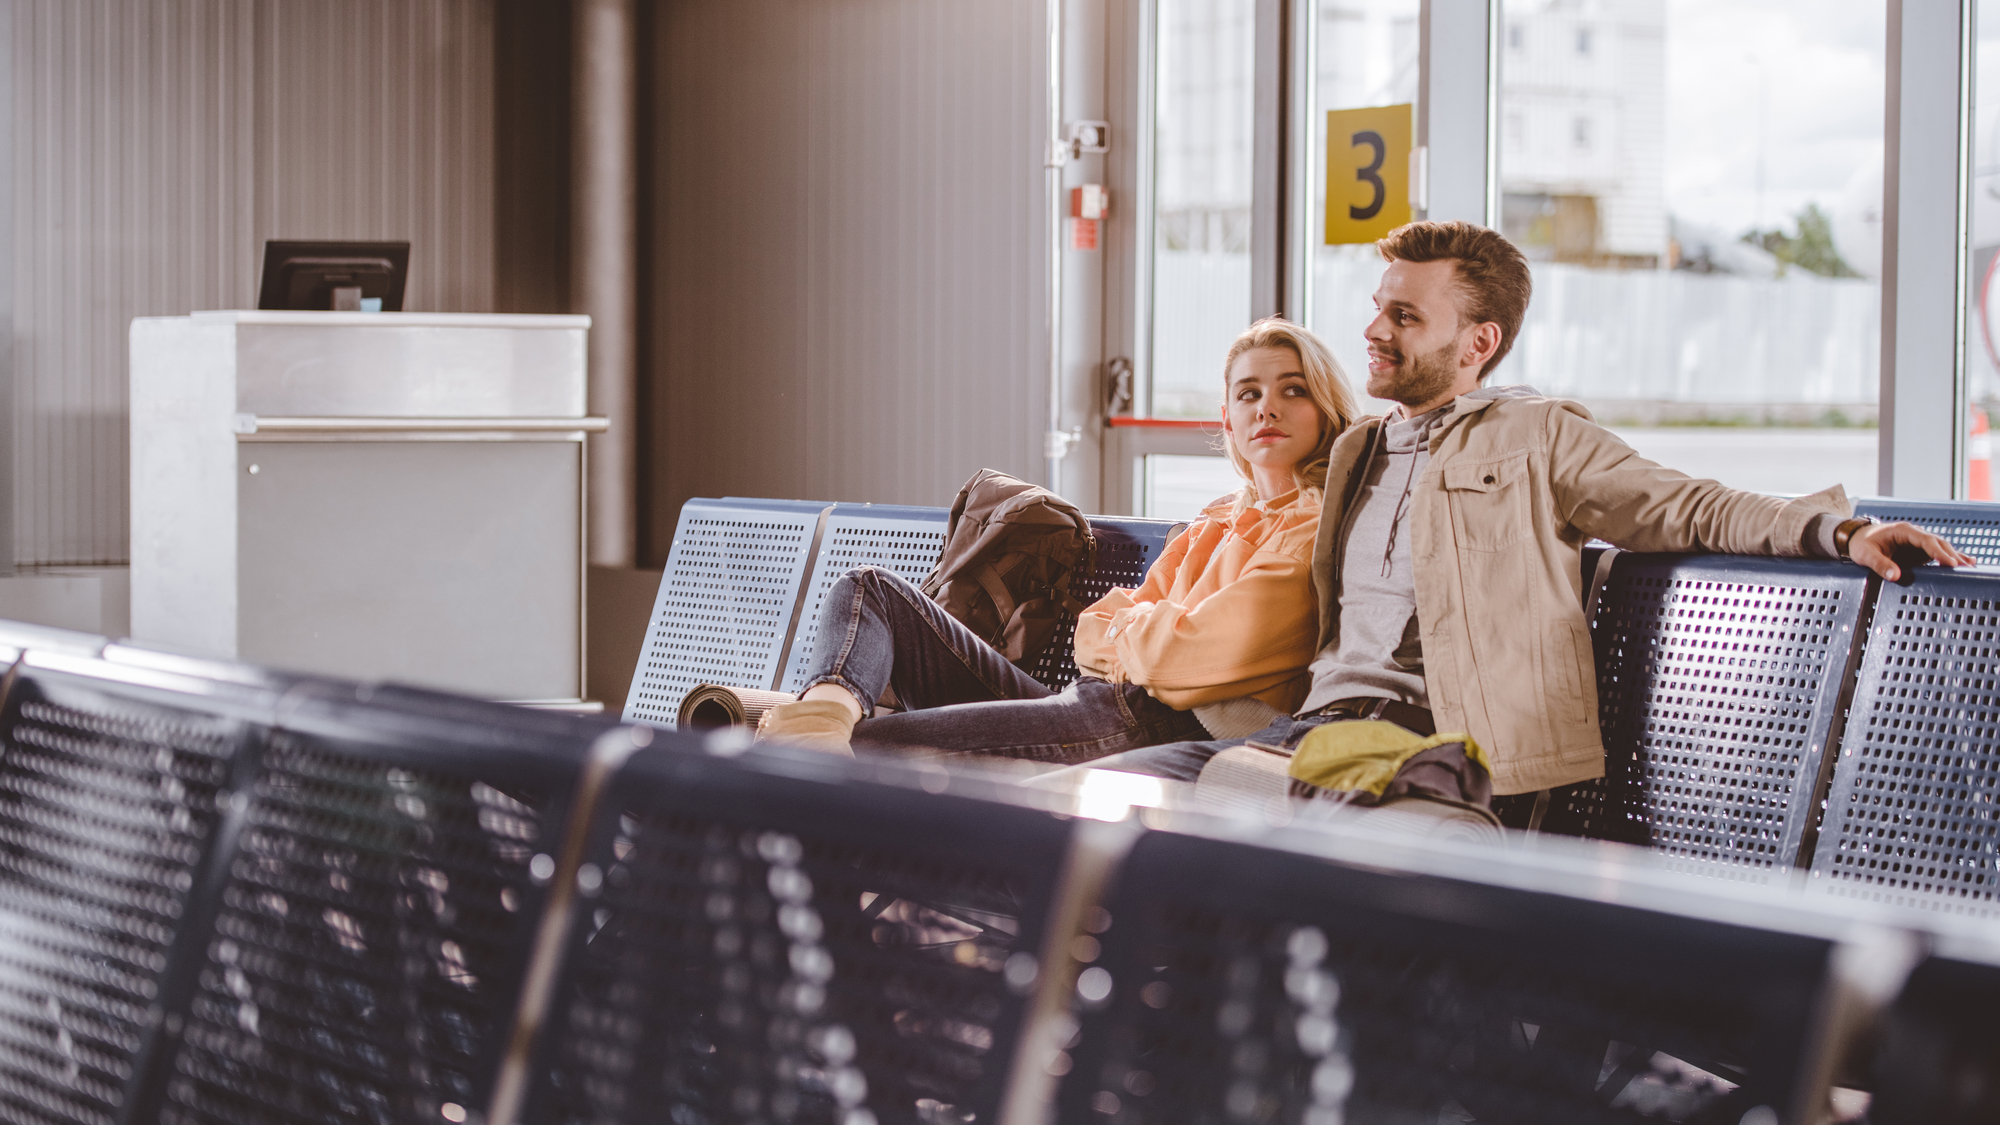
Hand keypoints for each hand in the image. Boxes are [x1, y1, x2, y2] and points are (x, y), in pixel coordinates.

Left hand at [1848, 521, 1974, 583]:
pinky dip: (1949, 558)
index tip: (1949, 563)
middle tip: (1964, 568)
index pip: (1926, 540)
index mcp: (1903, 531)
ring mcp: (1918, 542)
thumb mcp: (1866, 555)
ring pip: (1940, 547)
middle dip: (1952, 555)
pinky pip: (1936, 553)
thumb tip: (1896, 576)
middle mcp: (1914, 534)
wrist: (1856, 539)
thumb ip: (1880, 564)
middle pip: (1938, 543)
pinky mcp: (1918, 550)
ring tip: (1970, 567)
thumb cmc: (1861, 544)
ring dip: (1954, 556)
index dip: (1938, 552)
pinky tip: (1965, 563)